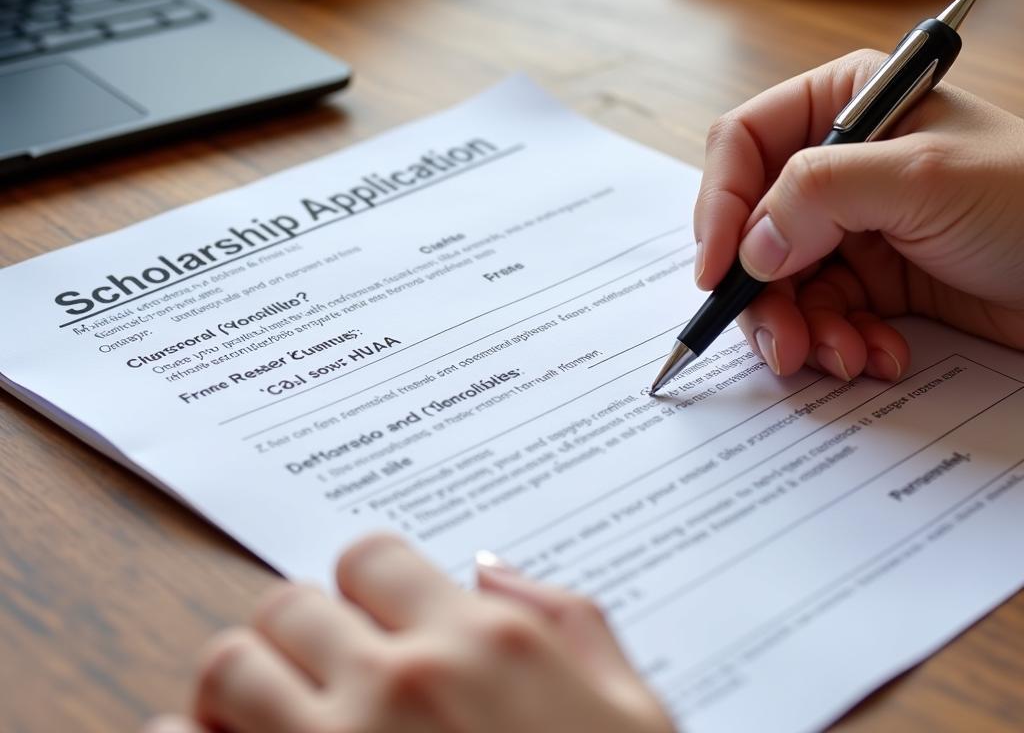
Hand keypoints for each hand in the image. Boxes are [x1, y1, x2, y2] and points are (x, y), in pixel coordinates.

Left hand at [144, 534, 675, 732]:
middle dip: (298, 633)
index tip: (370, 619)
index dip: (364, 586)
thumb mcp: (634, 715)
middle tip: (316, 673)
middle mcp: (400, 682)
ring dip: (239, 684)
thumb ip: (570, 618)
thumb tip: (490, 571)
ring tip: (263, 716)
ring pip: (229, 664)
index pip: (370, 557)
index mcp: (483, 642)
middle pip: (290, 603)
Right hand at [694, 49, 1023, 380]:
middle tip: (781, 343)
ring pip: (781, 280)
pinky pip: (824, 314)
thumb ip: (818, 195)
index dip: (721, 206)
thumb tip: (750, 248)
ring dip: (802, 327)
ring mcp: (856, 224)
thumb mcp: (921, 177)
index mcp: (844, 105)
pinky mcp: (877, 278)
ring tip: (840, 358)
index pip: (744, 145)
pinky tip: (878, 355)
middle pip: (754, 225)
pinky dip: (840, 341)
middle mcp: (841, 163)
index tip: (716, 271)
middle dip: (763, 291)